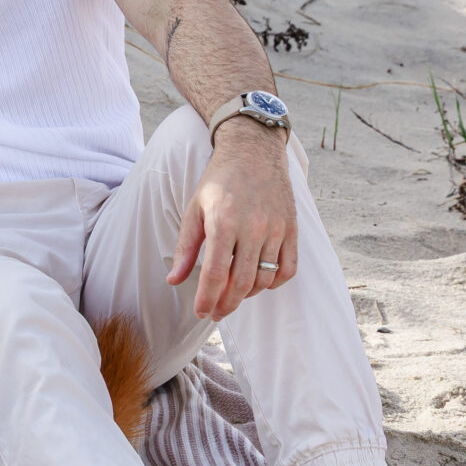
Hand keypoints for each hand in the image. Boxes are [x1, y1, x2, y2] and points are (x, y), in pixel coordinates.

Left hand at [168, 122, 297, 319]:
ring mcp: (275, 228)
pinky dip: (275, 282)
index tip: (201, 312)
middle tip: (216, 313)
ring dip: (247, 295)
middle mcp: (252, 227)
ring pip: (264, 279)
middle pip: (240, 282)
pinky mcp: (292, 228)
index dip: (207, 299)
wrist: (253, 151)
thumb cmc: (219, 180)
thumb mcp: (195, 208)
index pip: (214, 273)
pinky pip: (288, 269)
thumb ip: (186, 247)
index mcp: (222, 222)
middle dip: (226, 305)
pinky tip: (260, 282)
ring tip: (233, 295)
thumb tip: (173, 280)